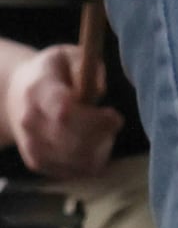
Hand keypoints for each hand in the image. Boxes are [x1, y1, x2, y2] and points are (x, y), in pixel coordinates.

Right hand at [3, 45, 118, 182]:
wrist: (14, 96)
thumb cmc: (53, 72)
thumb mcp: (70, 55)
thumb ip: (88, 67)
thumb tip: (99, 91)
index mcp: (39, 91)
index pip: (64, 113)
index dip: (95, 119)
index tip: (114, 115)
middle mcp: (30, 122)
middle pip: (71, 142)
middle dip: (103, 135)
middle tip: (113, 122)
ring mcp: (32, 145)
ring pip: (75, 162)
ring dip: (100, 150)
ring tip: (103, 132)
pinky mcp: (38, 163)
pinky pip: (74, 172)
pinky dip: (92, 161)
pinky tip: (94, 144)